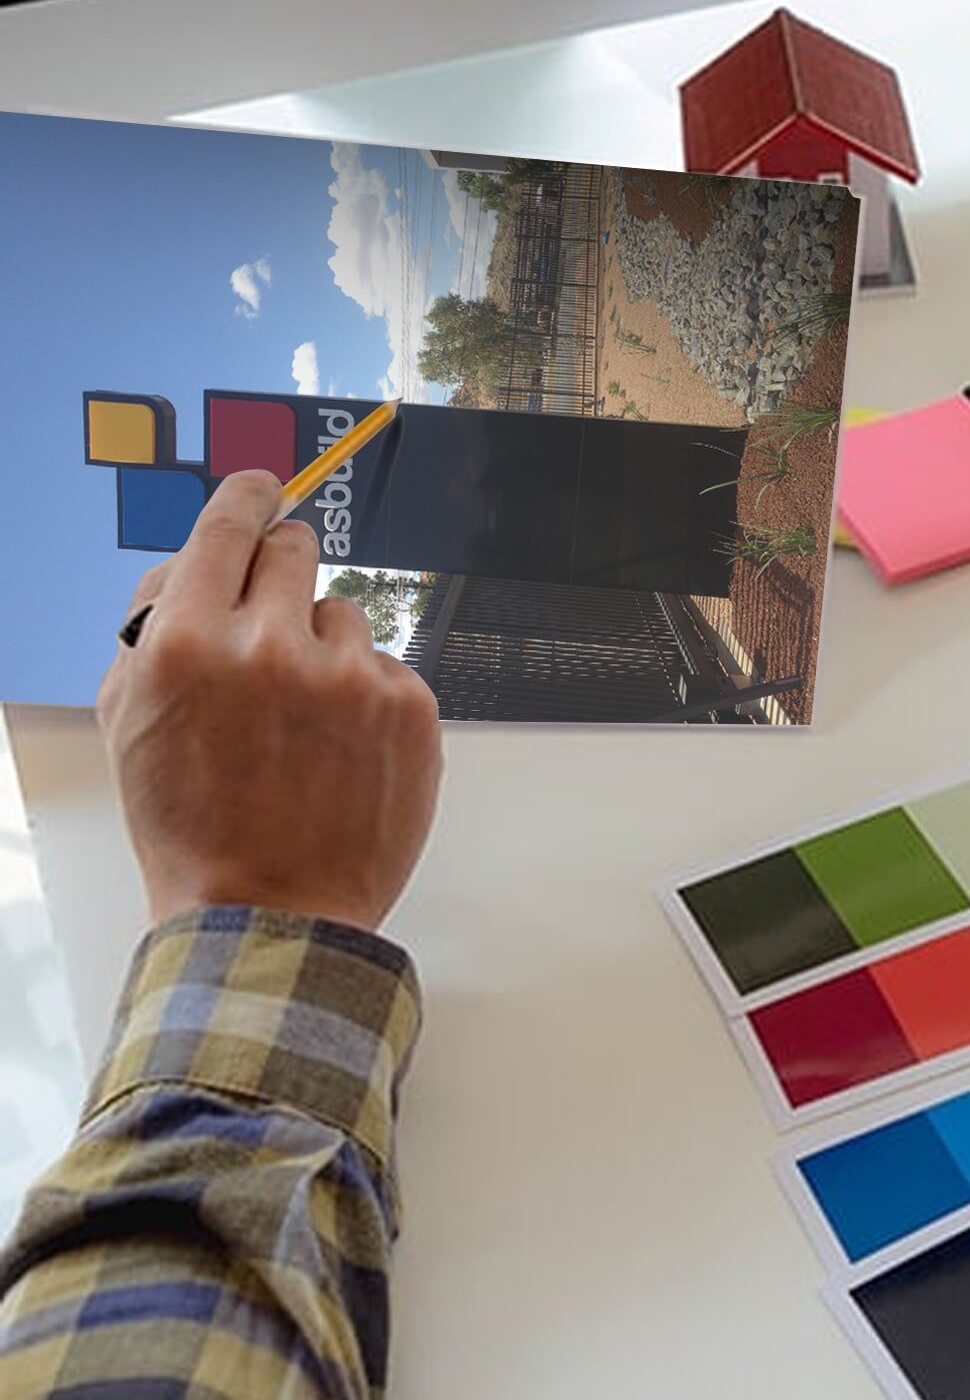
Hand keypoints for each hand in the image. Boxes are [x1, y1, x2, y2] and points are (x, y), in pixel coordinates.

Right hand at [97, 471, 442, 933]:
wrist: (268, 913)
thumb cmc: (190, 823)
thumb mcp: (131, 718)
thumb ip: (156, 624)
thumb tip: (197, 558)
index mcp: (189, 643)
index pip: (226, 526)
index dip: (244, 498)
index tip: (259, 486)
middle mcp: (271, 647)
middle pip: (294, 548)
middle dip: (282, 571)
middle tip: (275, 618)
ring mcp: (349, 676)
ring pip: (342, 613)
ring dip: (322, 647)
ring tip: (301, 723)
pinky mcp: (409, 707)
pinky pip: (385, 665)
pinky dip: (365, 695)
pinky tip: (340, 750)